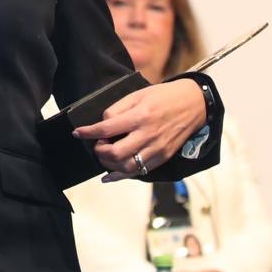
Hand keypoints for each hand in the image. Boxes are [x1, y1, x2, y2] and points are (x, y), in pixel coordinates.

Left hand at [72, 79, 204, 180]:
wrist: (194, 103)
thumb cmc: (163, 96)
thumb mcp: (137, 95)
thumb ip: (117, 109)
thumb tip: (102, 124)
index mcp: (140, 116)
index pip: (106, 129)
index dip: (88, 132)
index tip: (77, 133)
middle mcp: (148, 135)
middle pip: (116, 153)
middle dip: (99, 151)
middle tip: (97, 144)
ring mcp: (157, 148)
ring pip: (127, 167)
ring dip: (109, 165)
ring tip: (104, 155)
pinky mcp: (163, 157)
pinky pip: (140, 172)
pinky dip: (122, 176)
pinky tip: (109, 175)